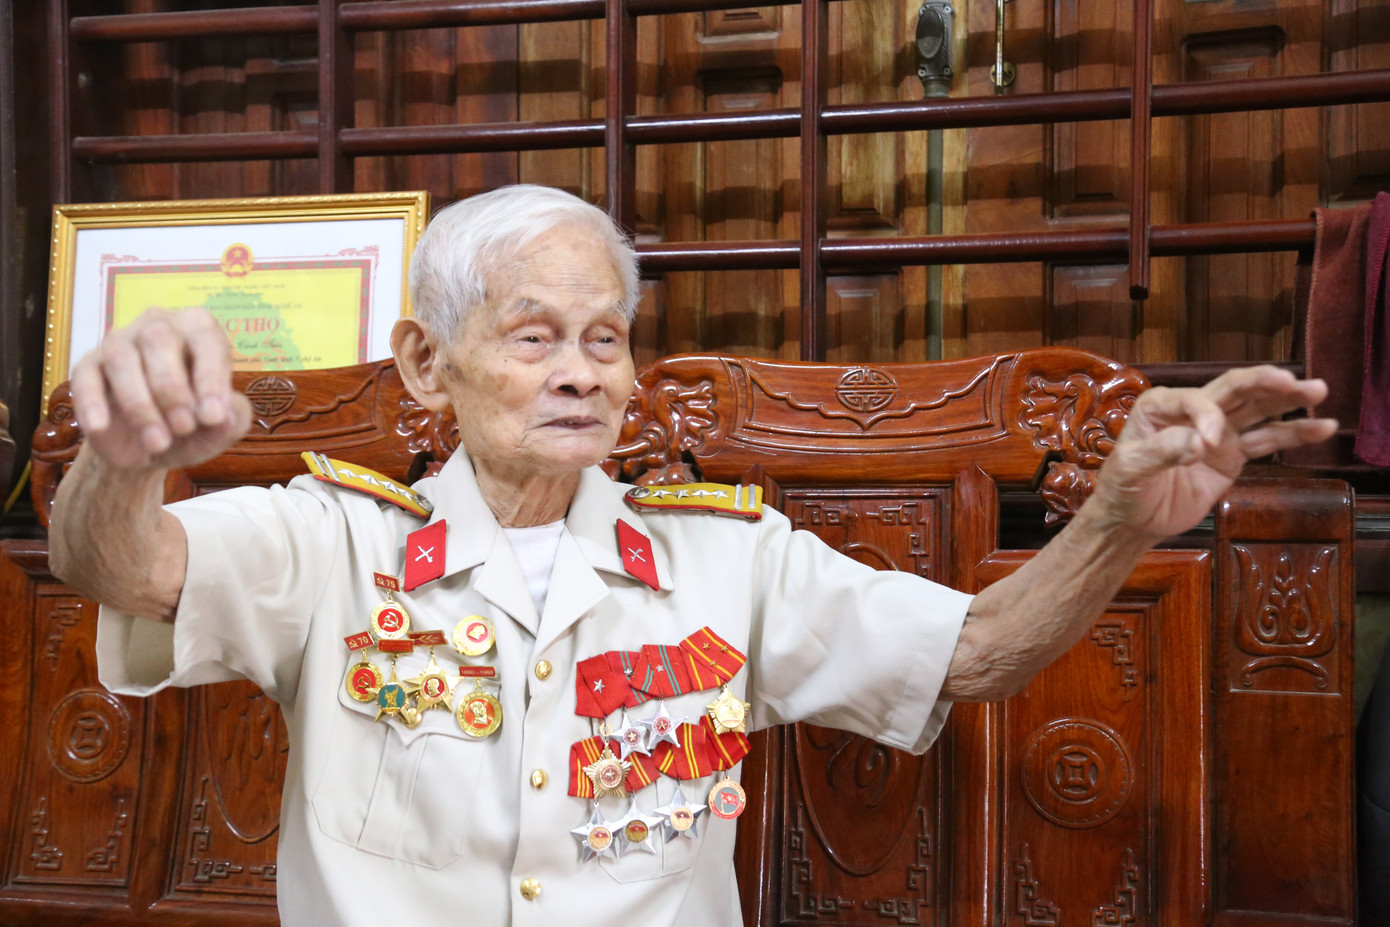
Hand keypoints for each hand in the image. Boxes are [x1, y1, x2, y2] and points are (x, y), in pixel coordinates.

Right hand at [70, 307, 250, 471]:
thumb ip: (231, 420)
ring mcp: (119, 343)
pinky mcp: (88, 367)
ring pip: (122, 359)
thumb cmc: (194, 426)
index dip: (210, 378)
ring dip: (140, 404)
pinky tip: (99, 428)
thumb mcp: (219, 429)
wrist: (150, 449)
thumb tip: (226, 417)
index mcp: (199, 330)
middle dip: (173, 391)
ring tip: (157, 442)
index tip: (213, 417)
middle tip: (184, 428)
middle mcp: (158, 327)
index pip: (206, 340)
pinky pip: (85, 378)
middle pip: (160, 340)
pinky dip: (91, 403)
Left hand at [1088, 366, 1337, 539]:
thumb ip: (1163, 452)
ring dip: (1288, 401)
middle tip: (1297, 381)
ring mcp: (1216, 432)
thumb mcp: (1131, 470)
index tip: (1209, 443)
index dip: (1207, 415)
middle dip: (1265, 383)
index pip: (1196, 399)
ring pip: (1256, 410)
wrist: (1132, 520)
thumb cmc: (1122, 490)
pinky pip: (1265, 440)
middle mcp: (1192, 411)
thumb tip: (1200, 441)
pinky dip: (1294, 435)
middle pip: (1235, 390)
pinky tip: (1323, 428)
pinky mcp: (1231, 455)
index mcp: (1160, 406)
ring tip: (1320, 392)